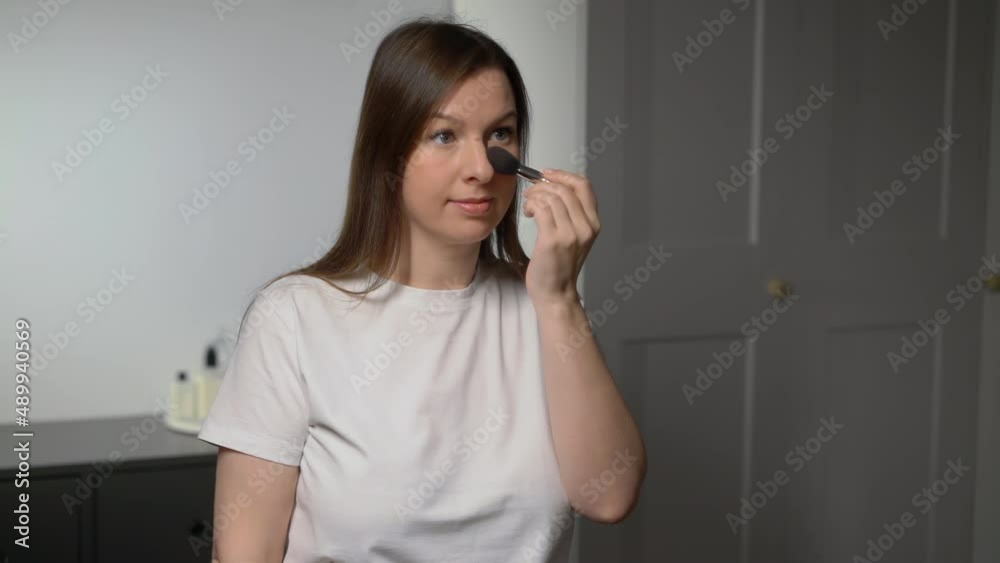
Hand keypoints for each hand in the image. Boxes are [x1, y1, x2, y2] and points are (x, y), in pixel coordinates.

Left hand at [522, 168, 600, 307]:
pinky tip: (528, 213)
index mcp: (593, 224)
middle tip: (531, 191)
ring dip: (535, 195)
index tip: (547, 174)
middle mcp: (585, 227)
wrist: (555, 292)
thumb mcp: (574, 237)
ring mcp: (570, 234)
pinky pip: (541, 209)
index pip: (584, 186)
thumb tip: (553, 185)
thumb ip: (571, 213)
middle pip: (564, 189)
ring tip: (529, 204)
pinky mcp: (552, 240)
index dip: (563, 175)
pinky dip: (531, 205)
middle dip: (543, 185)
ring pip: (551, 197)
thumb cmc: (559, 266)